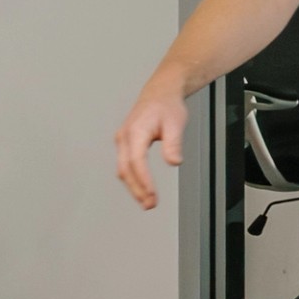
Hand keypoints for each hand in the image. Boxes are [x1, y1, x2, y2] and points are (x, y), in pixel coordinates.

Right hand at [113, 80, 187, 209]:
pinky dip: (133, 180)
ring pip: (124, 170)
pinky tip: (143, 190)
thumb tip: (174, 162)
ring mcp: (122, 141)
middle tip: (150, 204)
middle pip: (126, 169)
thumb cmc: (167, 106)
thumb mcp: (176, 123)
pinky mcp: (125, 145)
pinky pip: (126, 166)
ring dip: (134, 188)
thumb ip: (173, 143)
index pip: (136, 161)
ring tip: (148, 202)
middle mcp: (124, 137)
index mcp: (136, 131)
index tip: (151, 194)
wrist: (160, 93)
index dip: (143, 180)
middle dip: (137, 189)